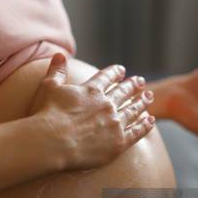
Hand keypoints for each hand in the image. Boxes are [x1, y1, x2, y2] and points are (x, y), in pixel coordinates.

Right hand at [29, 53, 155, 169]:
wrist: (52, 142)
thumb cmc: (46, 115)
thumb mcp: (48, 87)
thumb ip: (56, 71)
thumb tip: (60, 54)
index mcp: (91, 90)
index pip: (107, 77)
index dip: (115, 73)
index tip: (122, 70)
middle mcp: (106, 104)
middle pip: (124, 92)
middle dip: (133, 85)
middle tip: (141, 81)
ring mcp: (114, 123)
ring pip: (133, 110)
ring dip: (141, 102)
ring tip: (148, 97)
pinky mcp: (118, 143)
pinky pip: (137, 132)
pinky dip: (145, 125)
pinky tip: (150, 120)